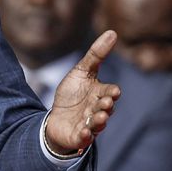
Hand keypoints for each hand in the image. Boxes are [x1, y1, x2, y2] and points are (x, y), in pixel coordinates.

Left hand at [45, 30, 121, 155]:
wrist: (57, 118)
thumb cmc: (72, 94)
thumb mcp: (82, 71)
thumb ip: (97, 54)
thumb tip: (113, 32)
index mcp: (100, 94)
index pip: (109, 92)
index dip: (111, 93)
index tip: (114, 91)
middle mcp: (97, 110)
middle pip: (105, 108)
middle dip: (106, 106)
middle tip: (105, 103)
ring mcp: (89, 124)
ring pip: (98, 124)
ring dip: (99, 121)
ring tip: (100, 118)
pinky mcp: (79, 137)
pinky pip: (84, 138)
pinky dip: (85, 136)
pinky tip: (83, 132)